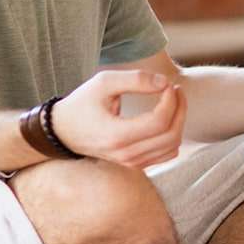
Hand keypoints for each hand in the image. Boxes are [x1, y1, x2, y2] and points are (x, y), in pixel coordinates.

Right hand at [52, 69, 186, 168]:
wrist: (62, 131)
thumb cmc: (82, 103)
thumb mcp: (103, 82)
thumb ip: (135, 79)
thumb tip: (164, 83)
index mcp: (116, 135)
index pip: (159, 122)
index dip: (171, 100)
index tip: (168, 84)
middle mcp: (125, 154)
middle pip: (171, 136)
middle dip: (180, 109)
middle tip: (176, 90)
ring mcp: (131, 163)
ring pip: (172, 146)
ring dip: (179, 121)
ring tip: (172, 100)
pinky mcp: (135, 164)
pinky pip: (166, 153)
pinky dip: (173, 135)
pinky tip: (166, 117)